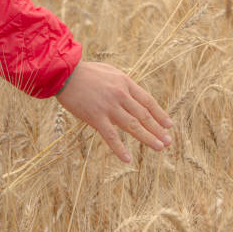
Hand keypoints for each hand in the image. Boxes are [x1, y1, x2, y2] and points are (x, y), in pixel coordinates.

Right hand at [56, 61, 172, 162]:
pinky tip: (127, 159)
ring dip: (148, 138)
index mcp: (125, 83)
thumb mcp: (110, 72)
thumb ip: (123, 85)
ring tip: (160, 147)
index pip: (147, 101)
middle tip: (168, 141)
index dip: (159, 114)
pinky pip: (110, 136)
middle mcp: (121, 95)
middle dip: (158, 129)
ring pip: (132, 126)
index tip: (168, 125)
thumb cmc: (85, 72)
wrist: (64, 72)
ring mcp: (109, 107)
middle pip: (144, 115)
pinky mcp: (95, 117)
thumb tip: (133, 96)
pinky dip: (119, 148)